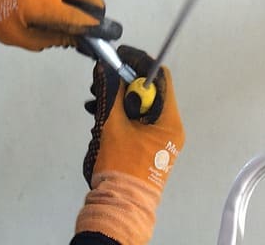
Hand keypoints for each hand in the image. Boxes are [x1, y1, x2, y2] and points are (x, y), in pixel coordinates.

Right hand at [75, 45, 183, 244]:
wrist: (119, 207)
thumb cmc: (121, 171)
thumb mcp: (113, 125)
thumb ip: (110, 93)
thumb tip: (106, 69)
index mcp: (169, 122)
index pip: (160, 79)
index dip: (139, 63)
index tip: (120, 57)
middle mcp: (169, 129)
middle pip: (149, 92)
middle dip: (123, 84)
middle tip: (102, 80)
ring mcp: (160, 140)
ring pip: (140, 108)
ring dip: (117, 101)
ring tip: (95, 103)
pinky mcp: (149, 148)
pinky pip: (136, 123)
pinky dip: (120, 117)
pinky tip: (100, 116)